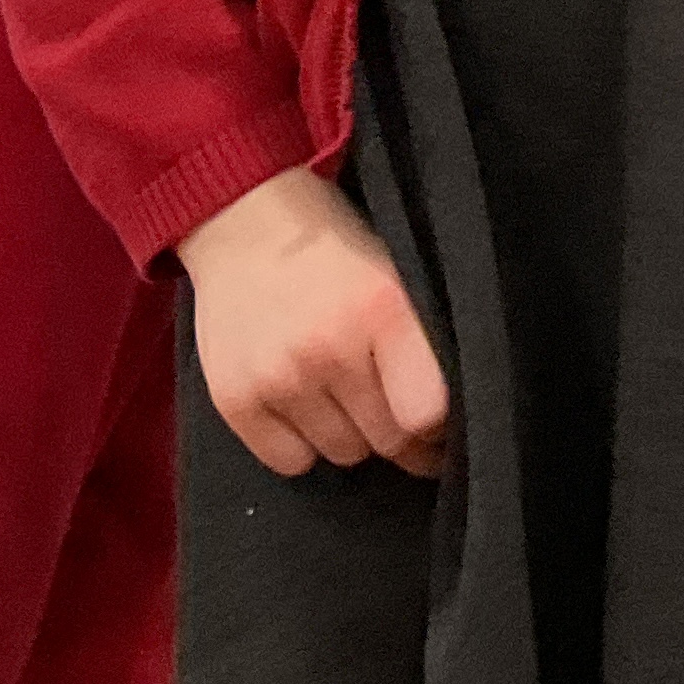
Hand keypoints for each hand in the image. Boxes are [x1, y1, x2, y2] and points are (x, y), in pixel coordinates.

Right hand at [177, 167, 452, 477]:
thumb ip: (421, 338)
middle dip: (399, 433)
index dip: (438, 426)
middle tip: (393, 410)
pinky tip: (302, 404)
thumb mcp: (395, 272)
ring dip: (351, 434)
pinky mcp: (235, 400)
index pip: (426, 412)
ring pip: (342, 453)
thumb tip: (448, 415)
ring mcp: (279, 377)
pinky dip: (301, 444)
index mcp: (382, 310)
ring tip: (341, 391)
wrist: (243, 221)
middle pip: (386, 440)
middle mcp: (329, 348)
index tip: (439, 424)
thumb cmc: (333, 247)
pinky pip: (290, 462)